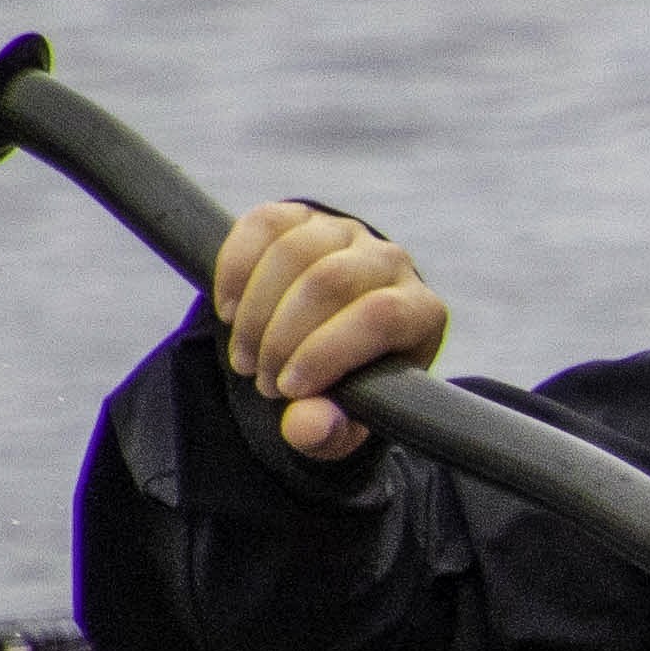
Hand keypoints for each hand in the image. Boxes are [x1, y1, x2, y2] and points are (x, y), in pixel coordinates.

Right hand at [212, 201, 448, 459]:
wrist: (325, 345)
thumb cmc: (343, 390)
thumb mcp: (341, 425)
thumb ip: (329, 433)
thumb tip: (307, 426)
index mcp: (420, 312)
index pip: (379, 316)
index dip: (325, 352)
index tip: (287, 390)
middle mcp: (392, 263)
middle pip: (330, 281)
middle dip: (280, 337)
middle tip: (260, 382)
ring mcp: (347, 233)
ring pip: (293, 251)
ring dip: (255, 312)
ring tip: (244, 358)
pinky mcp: (303, 217)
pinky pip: (263, 225)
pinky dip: (235, 270)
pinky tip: (229, 312)